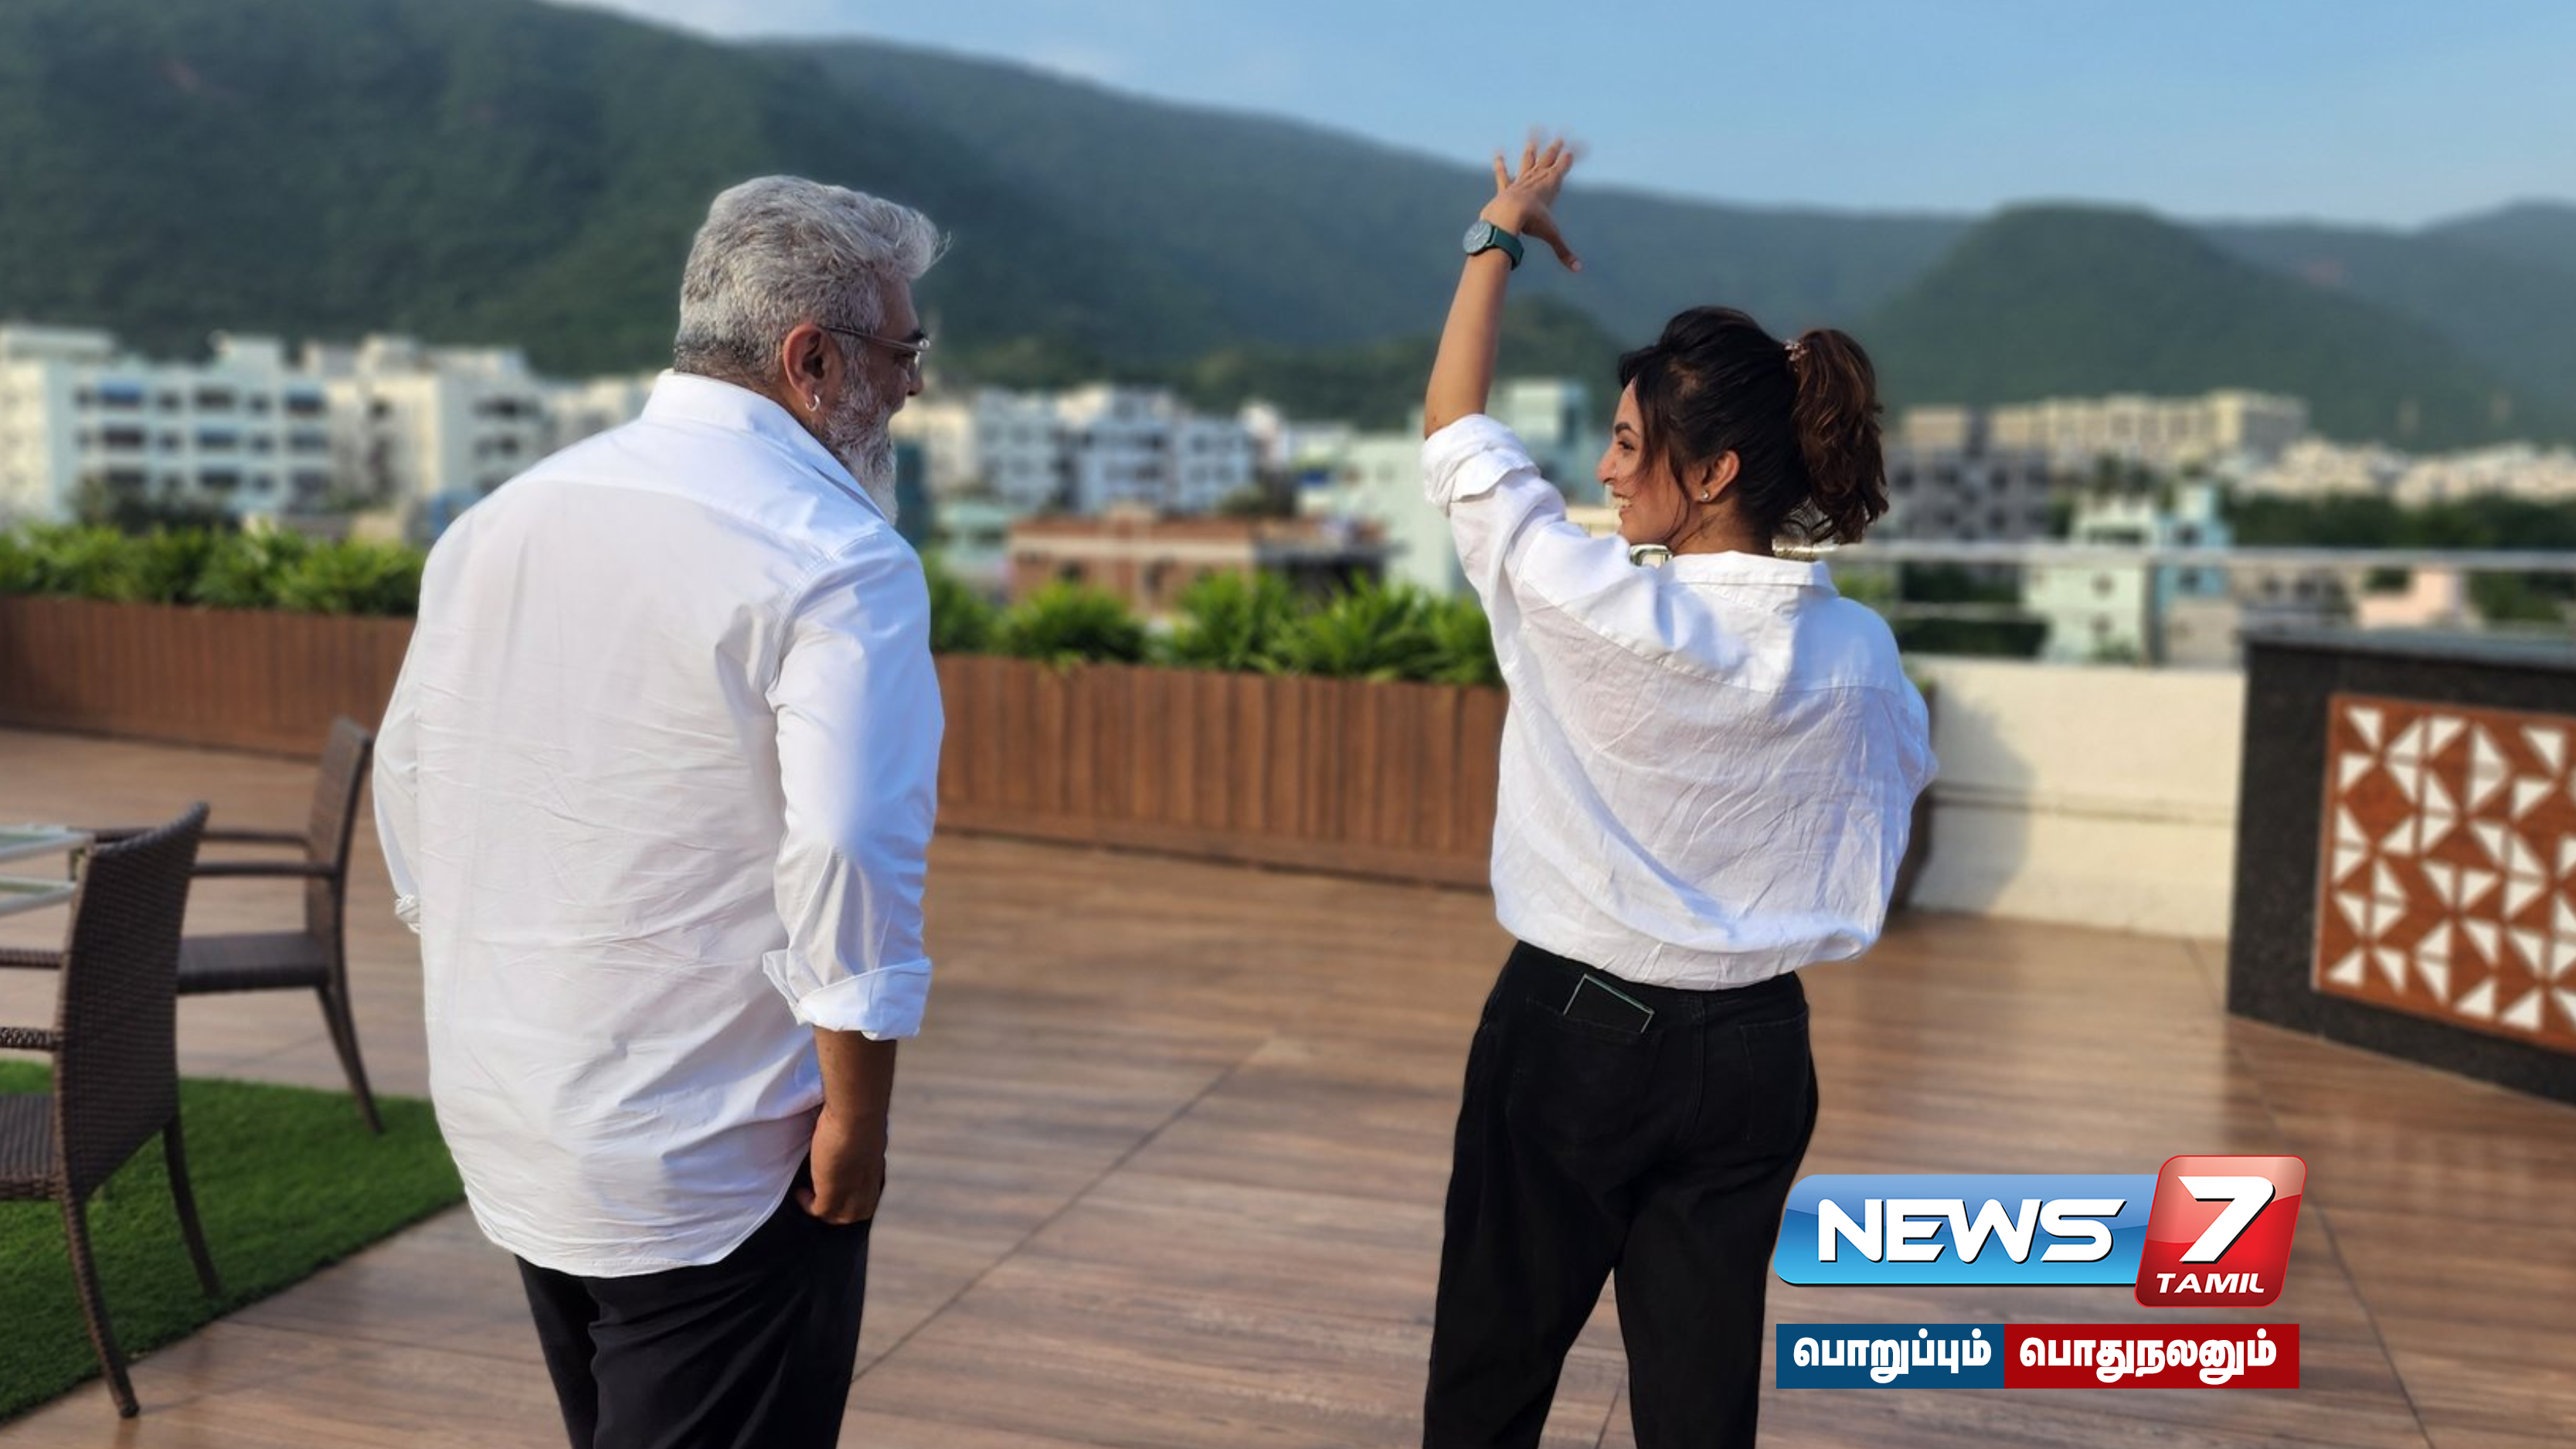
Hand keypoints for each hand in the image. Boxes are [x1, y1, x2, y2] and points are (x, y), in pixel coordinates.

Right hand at [798, 1104, 886, 1224]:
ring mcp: (851, 1194)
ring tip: (808, 1198)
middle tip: (819, 1201)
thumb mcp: (864, 1136)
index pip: (868, 1200)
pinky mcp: (832, 1194)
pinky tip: (799, 1193)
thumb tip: (849, 1143)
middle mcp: (867, 1188)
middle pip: (855, 1214)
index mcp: (876, 1173)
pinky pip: (818, 1210)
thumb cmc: (861, 1116)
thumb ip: (860, 1147)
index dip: (853, 1200)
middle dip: (838, 1212)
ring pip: (837, 1217)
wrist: (856, 1114)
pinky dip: (807, 1204)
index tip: (838, 1192)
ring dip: (822, 1211)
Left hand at [1481, 134, 1580, 271]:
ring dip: (1531, 151)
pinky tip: (1497, 156)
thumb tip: (1578, 270)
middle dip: (1554, 150)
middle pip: (1547, 161)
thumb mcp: (1551, 236)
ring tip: (1532, 139)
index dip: (1568, 159)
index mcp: (1550, 186)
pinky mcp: (1504, 189)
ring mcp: (1520, 182)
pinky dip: (1500, 166)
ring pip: (1527, 162)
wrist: (1507, 215)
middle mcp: (1536, 180)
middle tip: (1559, 138)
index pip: (1562, 168)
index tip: (1573, 150)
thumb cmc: (1531, 223)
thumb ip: (1563, 252)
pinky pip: (1502, 175)